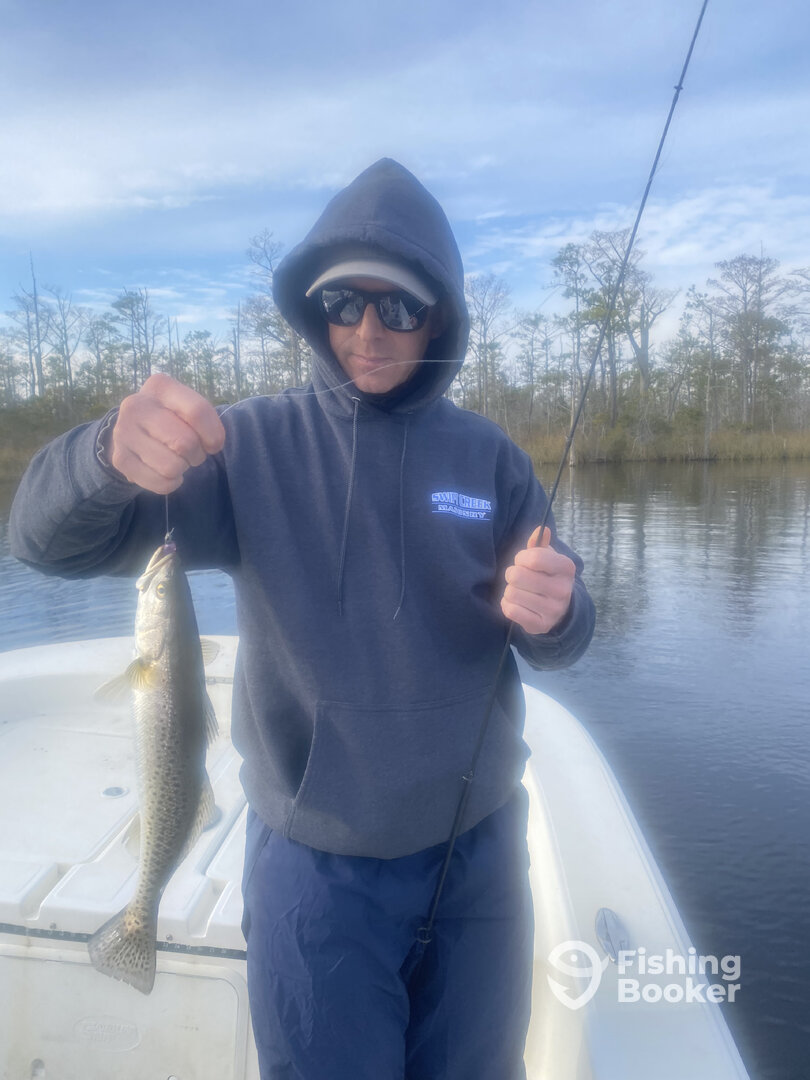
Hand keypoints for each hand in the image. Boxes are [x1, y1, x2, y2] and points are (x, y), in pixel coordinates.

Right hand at [110, 373, 225, 493]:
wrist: (134, 430)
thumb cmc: (172, 418)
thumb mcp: (188, 408)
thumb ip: (205, 420)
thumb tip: (212, 444)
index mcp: (160, 386)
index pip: (197, 411)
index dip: (213, 435)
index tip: (213, 443)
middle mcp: (136, 405)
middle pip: (185, 442)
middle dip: (197, 454)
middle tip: (191, 452)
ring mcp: (123, 432)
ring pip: (172, 466)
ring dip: (182, 468)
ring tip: (176, 458)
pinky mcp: (119, 459)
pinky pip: (160, 483)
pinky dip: (170, 483)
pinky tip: (164, 471)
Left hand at [501, 525, 575, 634]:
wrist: (560, 610)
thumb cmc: (548, 577)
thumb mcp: (548, 558)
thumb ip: (540, 545)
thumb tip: (542, 530)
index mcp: (566, 567)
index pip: (533, 557)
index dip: (521, 558)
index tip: (524, 562)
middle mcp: (562, 589)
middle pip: (516, 575)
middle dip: (512, 574)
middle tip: (519, 578)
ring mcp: (553, 609)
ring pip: (510, 593)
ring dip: (510, 590)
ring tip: (520, 591)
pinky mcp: (540, 625)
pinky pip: (509, 610)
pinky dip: (507, 605)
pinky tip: (518, 603)